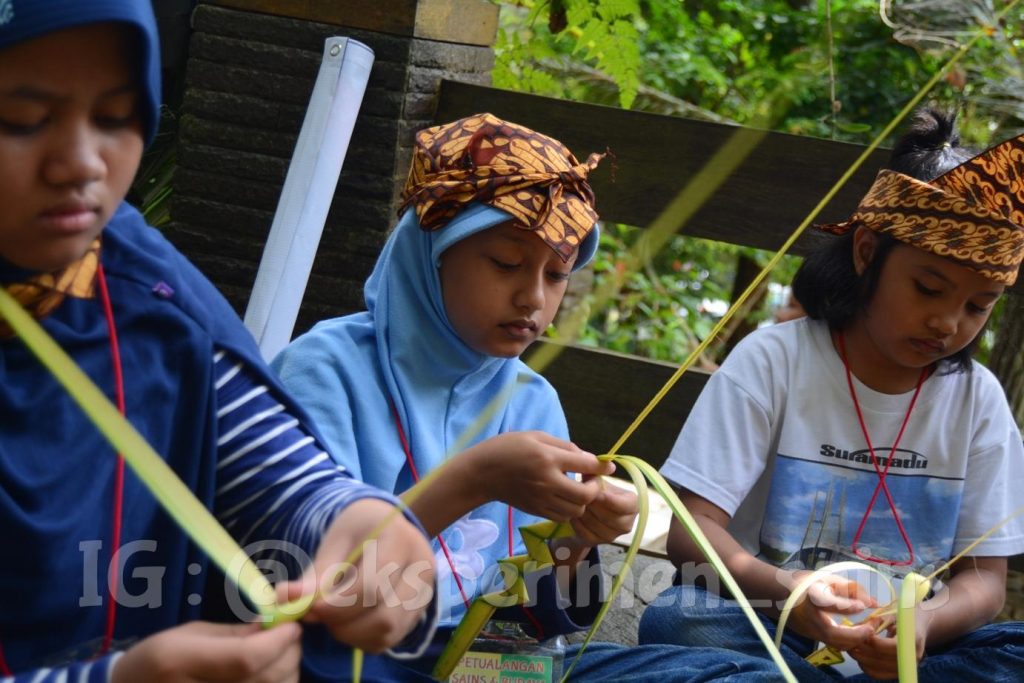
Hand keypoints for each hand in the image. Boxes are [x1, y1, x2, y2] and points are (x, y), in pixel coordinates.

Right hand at [112, 621, 300, 682]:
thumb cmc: (158, 659)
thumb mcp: (191, 635)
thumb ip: (236, 634)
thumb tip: (276, 627)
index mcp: (183, 661)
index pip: (247, 657)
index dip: (278, 641)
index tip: (291, 624)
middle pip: (266, 678)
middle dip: (289, 653)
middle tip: (291, 637)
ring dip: (288, 673)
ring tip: (281, 656)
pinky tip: (271, 676)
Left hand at [277, 498, 434, 652]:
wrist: (386, 524)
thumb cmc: (358, 530)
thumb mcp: (335, 543)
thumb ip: (315, 574)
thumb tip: (285, 598)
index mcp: (399, 540)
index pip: (372, 586)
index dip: (338, 604)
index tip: (312, 608)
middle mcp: (421, 568)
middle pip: (385, 616)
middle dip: (345, 624)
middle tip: (320, 614)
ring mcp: (425, 592)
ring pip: (389, 632)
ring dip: (353, 635)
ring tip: (334, 618)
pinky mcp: (419, 612)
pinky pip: (391, 639)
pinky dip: (364, 639)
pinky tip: (349, 623)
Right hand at [468, 431, 613, 520]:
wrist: (483, 472)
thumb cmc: (508, 447)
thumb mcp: (536, 436)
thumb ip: (563, 446)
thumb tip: (586, 457)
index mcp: (548, 457)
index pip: (586, 464)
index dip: (601, 466)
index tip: (607, 466)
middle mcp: (547, 481)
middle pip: (585, 494)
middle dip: (594, 488)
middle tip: (590, 480)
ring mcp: (542, 499)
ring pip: (576, 510)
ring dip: (582, 501)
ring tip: (577, 489)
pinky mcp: (536, 510)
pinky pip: (562, 516)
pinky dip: (569, 509)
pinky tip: (565, 498)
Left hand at [567, 476, 637, 546]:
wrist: (588, 512)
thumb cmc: (597, 492)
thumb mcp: (598, 481)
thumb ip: (596, 473)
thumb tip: (594, 463)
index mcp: (633, 504)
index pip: (627, 506)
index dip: (611, 500)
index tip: (597, 493)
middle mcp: (627, 523)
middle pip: (610, 517)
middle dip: (594, 506)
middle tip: (580, 496)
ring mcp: (613, 536)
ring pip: (597, 526)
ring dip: (584, 514)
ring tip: (575, 503)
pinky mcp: (598, 543)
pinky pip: (586, 534)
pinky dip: (577, 524)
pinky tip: (572, 514)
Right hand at [785, 572, 876, 649]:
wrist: (777, 595)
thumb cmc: (804, 583)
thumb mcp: (827, 578)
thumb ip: (852, 589)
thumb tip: (874, 603)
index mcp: (811, 597)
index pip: (831, 604)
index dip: (849, 606)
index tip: (866, 606)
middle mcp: (810, 618)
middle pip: (836, 635)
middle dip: (859, 634)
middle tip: (873, 625)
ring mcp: (811, 631)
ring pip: (837, 644)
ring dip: (855, 640)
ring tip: (867, 629)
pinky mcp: (814, 638)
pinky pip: (835, 644)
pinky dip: (848, 641)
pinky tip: (856, 632)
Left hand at [848, 606, 929, 680]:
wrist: (920, 624)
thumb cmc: (903, 614)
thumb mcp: (892, 613)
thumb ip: (876, 621)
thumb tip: (855, 627)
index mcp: (913, 639)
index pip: (892, 647)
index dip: (874, 642)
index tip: (861, 633)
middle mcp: (912, 657)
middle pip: (882, 660)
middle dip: (862, 650)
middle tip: (849, 640)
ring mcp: (906, 666)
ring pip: (878, 669)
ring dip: (860, 659)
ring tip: (851, 647)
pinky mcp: (898, 671)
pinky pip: (878, 674)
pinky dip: (865, 666)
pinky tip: (858, 655)